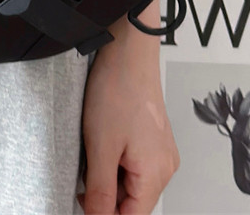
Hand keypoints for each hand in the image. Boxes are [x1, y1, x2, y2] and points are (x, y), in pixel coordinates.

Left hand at [77, 18, 179, 213]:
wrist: (127, 52)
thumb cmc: (117, 91)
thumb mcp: (100, 148)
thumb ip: (100, 191)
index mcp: (156, 175)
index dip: (104, 213)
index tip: (83, 200)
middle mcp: (166, 166)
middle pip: (132, 201)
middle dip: (105, 193)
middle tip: (85, 171)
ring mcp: (161, 150)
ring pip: (131, 181)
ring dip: (109, 175)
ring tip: (94, 150)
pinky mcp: (153, 137)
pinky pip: (134, 162)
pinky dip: (116, 159)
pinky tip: (103, 140)